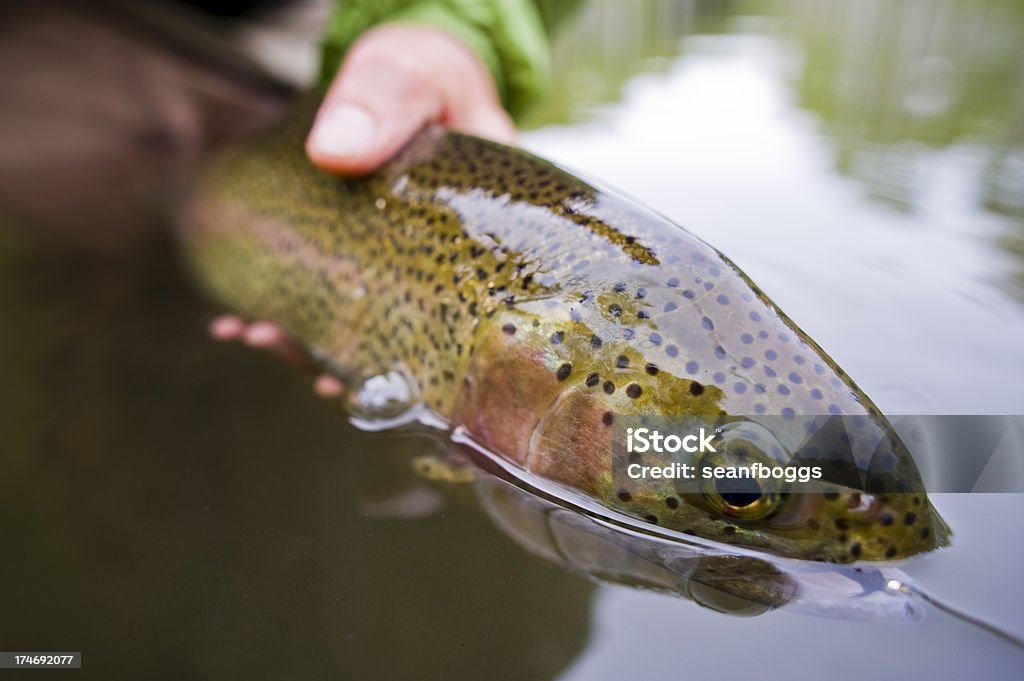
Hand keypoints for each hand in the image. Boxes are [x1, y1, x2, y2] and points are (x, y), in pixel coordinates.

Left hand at [212, 23, 516, 396]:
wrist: (410, 66)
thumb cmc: (426, 69)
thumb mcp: (413, 71)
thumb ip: (385, 99)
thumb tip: (333, 154)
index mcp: (479, 238)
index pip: (459, 315)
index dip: (413, 356)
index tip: (358, 368)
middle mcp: (443, 265)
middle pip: (400, 333)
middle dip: (338, 354)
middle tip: (282, 344)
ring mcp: (399, 266)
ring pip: (360, 323)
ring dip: (305, 340)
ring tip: (252, 333)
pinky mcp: (360, 256)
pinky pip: (328, 293)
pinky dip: (286, 309)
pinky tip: (240, 318)